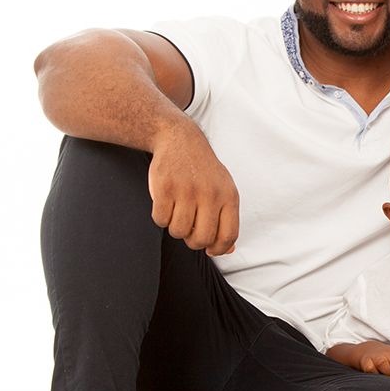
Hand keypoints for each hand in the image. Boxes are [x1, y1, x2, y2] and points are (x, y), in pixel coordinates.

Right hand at [148, 120, 240, 255]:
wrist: (180, 140)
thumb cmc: (204, 172)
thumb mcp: (223, 190)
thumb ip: (227, 220)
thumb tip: (228, 250)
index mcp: (229, 196)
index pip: (228, 236)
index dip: (219, 249)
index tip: (210, 249)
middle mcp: (210, 194)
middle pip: (202, 239)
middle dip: (193, 242)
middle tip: (190, 230)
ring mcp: (186, 190)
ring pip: (178, 232)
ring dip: (176, 229)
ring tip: (178, 213)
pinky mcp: (164, 188)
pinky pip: (160, 220)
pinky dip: (161, 218)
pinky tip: (166, 204)